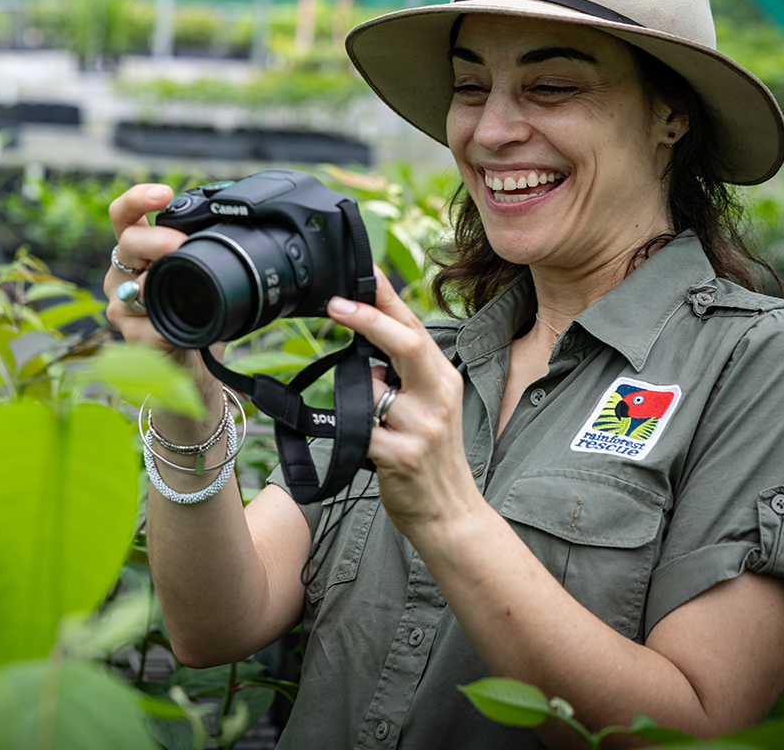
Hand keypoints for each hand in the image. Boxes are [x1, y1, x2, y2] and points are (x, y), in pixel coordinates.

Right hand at [105, 184, 224, 417]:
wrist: (196, 366)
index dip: (137, 198)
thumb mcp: (203, 274)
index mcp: (138, 251)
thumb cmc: (198, 315)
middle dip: (157, 239)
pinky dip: (164, 323)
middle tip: (183, 244)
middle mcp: (122, 274)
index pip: (124, 215)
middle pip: (127, 241)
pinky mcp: (130, 335)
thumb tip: (233, 221)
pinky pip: (145, 322)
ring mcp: (121, 305)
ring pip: (132, 283)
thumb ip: (203, 248)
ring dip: (159, 281)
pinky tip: (179, 329)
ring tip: (186, 286)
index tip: (163, 193)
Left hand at [325, 268, 479, 535]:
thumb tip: (365, 353)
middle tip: (334, 304)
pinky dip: (353, 433)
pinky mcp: (402, 456)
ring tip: (373, 422)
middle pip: (404, 344)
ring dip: (357, 399)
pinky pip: (360, 431)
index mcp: (443, 377)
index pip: (413, 326)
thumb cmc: (430, 454)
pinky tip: (368, 448)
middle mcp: (438, 396)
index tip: (361, 272)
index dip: (386, 297)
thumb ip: (403, 375)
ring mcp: (422, 427)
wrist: (449, 511)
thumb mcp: (428, 406)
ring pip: (372, 391)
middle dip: (368, 319)